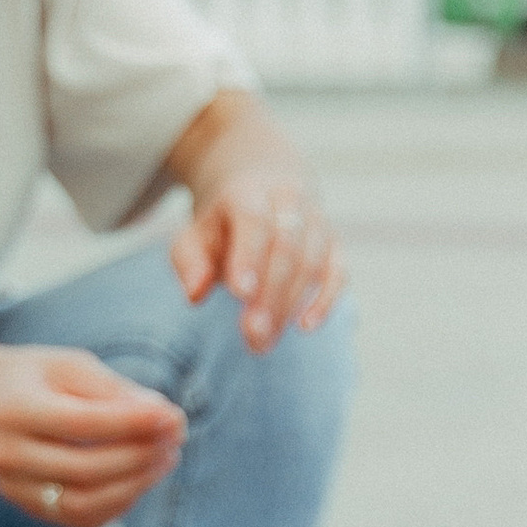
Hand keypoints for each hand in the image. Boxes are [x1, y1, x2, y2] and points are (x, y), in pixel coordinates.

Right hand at [0, 344, 184, 526]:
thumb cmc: (36, 378)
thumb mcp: (71, 366)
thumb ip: (116, 392)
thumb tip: (165, 419)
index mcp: (14, 410)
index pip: (80, 424)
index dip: (132, 423)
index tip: (172, 415)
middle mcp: (6, 455)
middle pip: (85, 467)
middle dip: (141, 454)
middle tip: (176, 435)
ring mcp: (14, 488)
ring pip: (84, 502)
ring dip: (136, 484)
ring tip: (167, 456)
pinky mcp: (30, 508)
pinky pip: (82, 517)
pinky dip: (120, 500)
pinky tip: (143, 475)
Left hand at [170, 170, 343, 351]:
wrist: (262, 185)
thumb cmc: (223, 222)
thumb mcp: (195, 232)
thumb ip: (189, 260)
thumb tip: (195, 294)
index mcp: (248, 192)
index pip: (254, 220)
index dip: (249, 256)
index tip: (240, 294)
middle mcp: (288, 200)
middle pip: (287, 246)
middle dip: (270, 294)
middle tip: (252, 335)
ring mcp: (316, 221)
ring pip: (312, 262)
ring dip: (290, 305)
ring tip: (264, 340)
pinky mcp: (333, 243)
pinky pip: (337, 272)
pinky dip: (325, 300)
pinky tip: (306, 327)